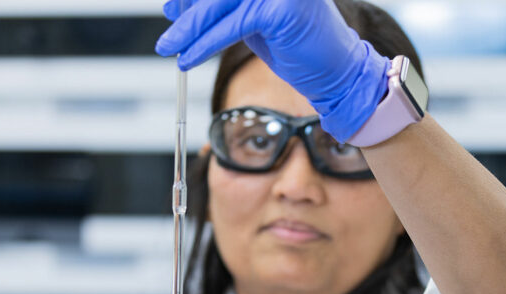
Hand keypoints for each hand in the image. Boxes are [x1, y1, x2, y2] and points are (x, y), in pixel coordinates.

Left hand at [156, 0, 388, 141]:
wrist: (339, 75)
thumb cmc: (300, 49)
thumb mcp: (254, 22)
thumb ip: (224, 8)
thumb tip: (179, 4)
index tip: (172, 5)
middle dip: (189, 7)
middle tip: (167, 24)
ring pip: (220, 5)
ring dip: (190, 29)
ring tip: (169, 46)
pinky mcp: (280, 8)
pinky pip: (232, 25)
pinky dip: (205, 43)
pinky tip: (188, 58)